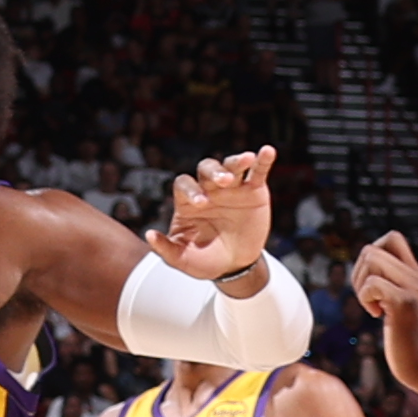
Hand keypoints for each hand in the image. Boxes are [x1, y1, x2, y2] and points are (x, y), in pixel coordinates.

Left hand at [153, 149, 280, 288]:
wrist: (235, 266)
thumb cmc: (205, 260)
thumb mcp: (184, 260)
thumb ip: (166, 250)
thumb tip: (149, 235)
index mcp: (188, 201)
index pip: (184, 184)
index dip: (191, 190)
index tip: (202, 203)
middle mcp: (209, 190)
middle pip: (207, 168)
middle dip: (214, 172)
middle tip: (224, 182)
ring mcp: (232, 188)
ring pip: (231, 165)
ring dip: (237, 161)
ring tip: (246, 159)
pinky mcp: (254, 191)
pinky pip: (258, 171)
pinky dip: (263, 160)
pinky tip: (268, 151)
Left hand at [346, 232, 417, 326]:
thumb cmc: (404, 339)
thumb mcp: (397, 303)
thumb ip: (388, 281)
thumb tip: (365, 262)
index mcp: (414, 273)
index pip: (392, 237)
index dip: (372, 254)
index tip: (373, 282)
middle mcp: (416, 276)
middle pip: (371, 248)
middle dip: (358, 273)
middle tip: (369, 299)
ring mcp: (412, 288)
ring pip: (370, 259)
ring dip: (361, 284)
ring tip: (374, 306)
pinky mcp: (405, 304)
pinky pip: (373, 284)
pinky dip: (365, 299)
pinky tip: (378, 316)